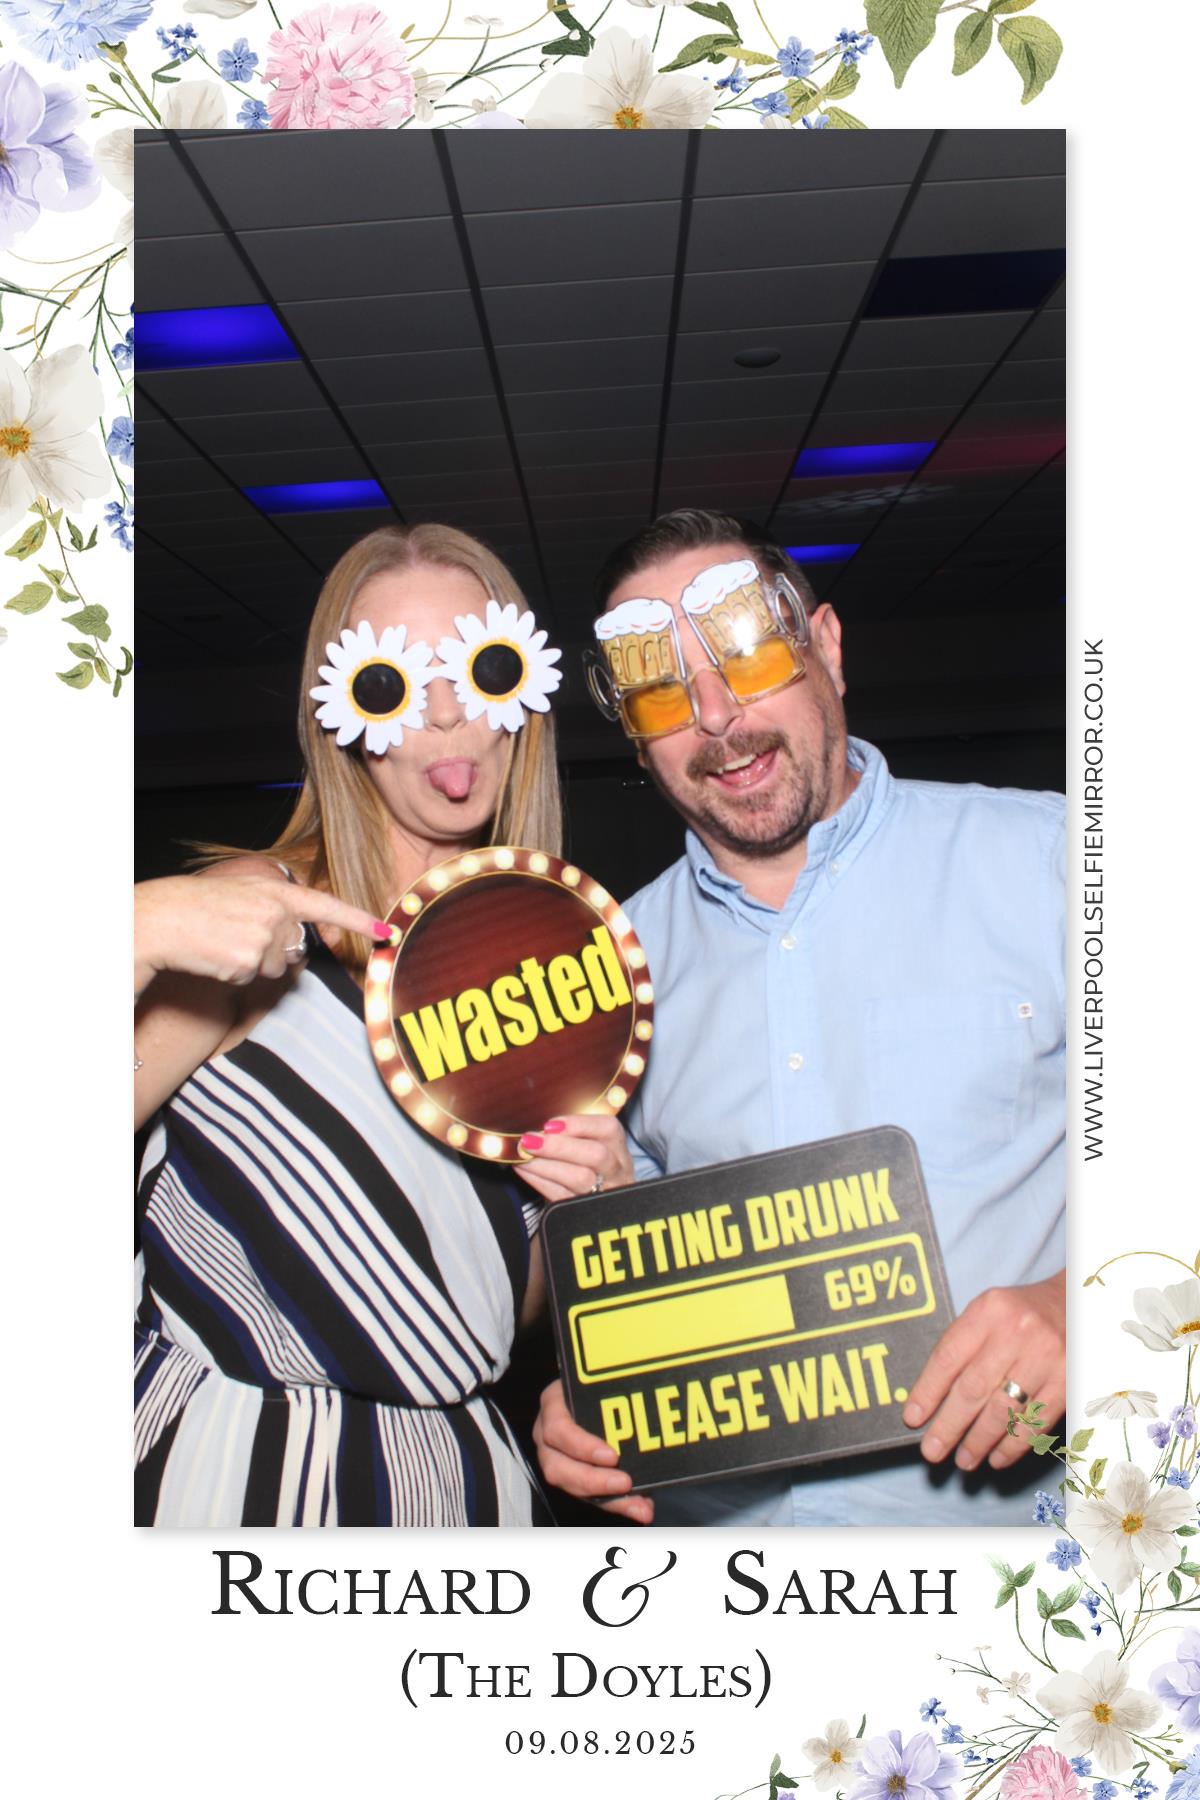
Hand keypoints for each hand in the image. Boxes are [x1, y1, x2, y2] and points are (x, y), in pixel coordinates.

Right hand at [135, 867, 390, 995]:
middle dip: (270, 951)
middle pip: (294, 948)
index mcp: (275, 890)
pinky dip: (234, 974)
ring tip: (221, 943)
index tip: (387, 931)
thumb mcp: (241, 894)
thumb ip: (274, 910)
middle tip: (233, 936)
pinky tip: (214, 956)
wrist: (162, 918)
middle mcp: (276, 911)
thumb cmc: (195, 907)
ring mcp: (264, 936)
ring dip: (251, 963)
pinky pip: (252, 978)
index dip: (358, 920)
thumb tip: (297, 945)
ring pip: (275, 967)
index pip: (325, 905)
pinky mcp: (249, 960)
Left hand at [514, 1113, 634, 1203]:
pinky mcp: (583, 1211)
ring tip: (523, 1156)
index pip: (610, 1129)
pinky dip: (539, 1180)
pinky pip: (562, 1196)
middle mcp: (617, 1172)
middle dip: (560, 1146)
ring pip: (580, 1177)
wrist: (598, 1212)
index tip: (551, 1124)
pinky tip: (524, 1170)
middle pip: (596, 1155)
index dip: (580, 1124)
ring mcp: (604, 1194)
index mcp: (619, 1150)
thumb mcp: (592, 1149)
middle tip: (530, 1141)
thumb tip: (541, 1124)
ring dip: (546, 1164)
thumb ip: (573, 1134)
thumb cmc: (588, 1170)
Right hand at [533, 1380, 653, 1524]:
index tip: (612, 1456)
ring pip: (572, 1486)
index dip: (582, 1446)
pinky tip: (641, 1507)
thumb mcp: (600, 1383)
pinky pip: (588, 1494)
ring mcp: (555, 1457)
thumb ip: (619, 1394)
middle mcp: (546, 1435)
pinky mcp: (572, 1475)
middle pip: (557, 1467)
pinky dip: (617, 1503)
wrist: (589, 1388)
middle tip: (626, 1483)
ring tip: (639, 1505)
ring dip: (609, 1499)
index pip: (558, 1429)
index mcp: (552, 1405)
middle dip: (593, 1480)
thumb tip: (649, 1405)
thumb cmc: (596, 1382)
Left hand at [902, 1271, 1065, 1471]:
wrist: (1077, 1305)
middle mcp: (1017, 1333)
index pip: (949, 1357)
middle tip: (932, 1451)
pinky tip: (996, 1457)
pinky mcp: (1068, 1382)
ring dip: (979, 1442)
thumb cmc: (1021, 1314)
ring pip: (1004, 1411)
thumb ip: (963, 1347)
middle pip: (974, 1389)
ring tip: (963, 1460)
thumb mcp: (988, 1313)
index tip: (912, 1419)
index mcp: (989, 1311)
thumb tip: (930, 1398)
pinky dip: (1013, 1445)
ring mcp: (1046, 1358)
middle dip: (949, 1426)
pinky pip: (1035, 1422)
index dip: (927, 1392)